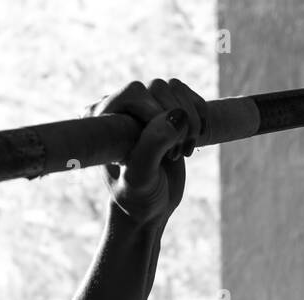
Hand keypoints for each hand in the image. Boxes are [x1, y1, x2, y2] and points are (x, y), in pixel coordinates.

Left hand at [87, 78, 206, 225]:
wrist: (150, 208)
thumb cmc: (137, 197)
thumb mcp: (141, 177)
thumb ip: (153, 145)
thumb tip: (178, 115)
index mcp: (103, 117)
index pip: (134, 92)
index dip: (155, 111)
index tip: (166, 148)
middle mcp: (122, 107)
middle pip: (158, 88)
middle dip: (174, 121)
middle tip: (174, 155)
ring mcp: (146, 107)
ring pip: (176, 88)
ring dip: (190, 119)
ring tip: (183, 150)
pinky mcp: (168, 112)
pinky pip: (189, 96)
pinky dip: (200, 116)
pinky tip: (194, 140)